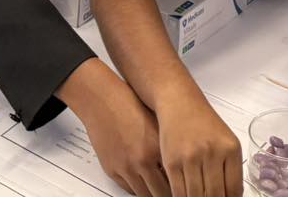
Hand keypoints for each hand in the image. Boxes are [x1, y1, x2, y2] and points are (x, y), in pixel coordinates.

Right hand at [78, 77, 170, 196]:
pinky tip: (145, 187)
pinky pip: (129, 190)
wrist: (102, 100)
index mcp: (157, 148)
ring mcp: (126, 167)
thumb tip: (180, 166)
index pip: (176, 180)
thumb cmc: (129, 105)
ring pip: (145, 195)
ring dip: (154, 194)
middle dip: (169, 194)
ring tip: (161, 192)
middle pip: (161, 193)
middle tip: (175, 193)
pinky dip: (139, 191)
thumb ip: (168, 146)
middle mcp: (142, 161)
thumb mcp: (156, 123)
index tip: (185, 188)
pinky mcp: (112, 170)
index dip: (181, 187)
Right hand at [157, 96, 240, 196]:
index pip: (234, 189)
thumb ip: (230, 168)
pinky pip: (179, 191)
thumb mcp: (225, 140)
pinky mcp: (172, 161)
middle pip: (215, 196)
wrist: (179, 102)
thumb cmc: (203, 123)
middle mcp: (212, 152)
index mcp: (230, 149)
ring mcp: (191, 157)